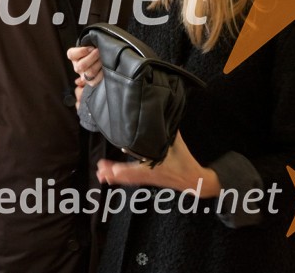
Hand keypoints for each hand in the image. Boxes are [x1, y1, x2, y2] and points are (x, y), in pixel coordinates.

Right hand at [67, 46, 101, 85]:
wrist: (100, 57)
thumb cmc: (94, 49)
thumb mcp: (90, 44)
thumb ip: (89, 44)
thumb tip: (93, 49)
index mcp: (73, 56)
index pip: (71, 55)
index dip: (82, 51)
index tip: (91, 48)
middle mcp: (77, 67)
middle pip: (81, 65)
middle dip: (93, 57)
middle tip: (99, 52)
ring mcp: (83, 76)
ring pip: (89, 73)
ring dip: (98, 65)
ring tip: (103, 59)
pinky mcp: (91, 82)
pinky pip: (94, 81)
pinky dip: (100, 74)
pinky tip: (103, 69)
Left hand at [96, 133, 220, 196]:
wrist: (194, 179)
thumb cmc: (185, 160)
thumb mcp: (177, 143)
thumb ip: (166, 130)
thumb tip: (158, 113)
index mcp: (156, 164)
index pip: (139, 167)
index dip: (127, 169)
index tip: (115, 169)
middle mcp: (149, 173)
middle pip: (129, 175)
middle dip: (114, 173)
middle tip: (101, 169)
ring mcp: (147, 178)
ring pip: (128, 179)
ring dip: (113, 177)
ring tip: (100, 175)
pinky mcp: (147, 180)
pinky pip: (131, 180)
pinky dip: (119, 179)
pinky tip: (109, 178)